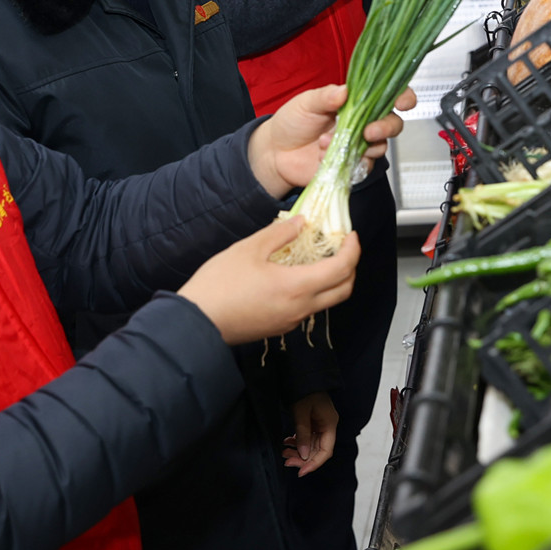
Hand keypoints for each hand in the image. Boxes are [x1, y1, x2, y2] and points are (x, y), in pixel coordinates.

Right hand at [180, 218, 358, 344]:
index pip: (342, 268)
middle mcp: (301, 308)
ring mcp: (291, 321)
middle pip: (344, 290)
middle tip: (343, 248)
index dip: (353, 250)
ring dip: (332, 280)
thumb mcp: (248, 249)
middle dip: (351, 267)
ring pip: (327, 301)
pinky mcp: (280, 327)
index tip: (351, 235)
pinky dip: (312, 291)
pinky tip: (295, 276)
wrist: (197, 323)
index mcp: (297, 287)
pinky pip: (307, 308)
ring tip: (318, 258)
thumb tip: (301, 222)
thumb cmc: (219, 285)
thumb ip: (279, 233)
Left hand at [248, 85, 416, 196]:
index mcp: (356, 103)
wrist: (276, 152)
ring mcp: (359, 147)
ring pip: (380, 147)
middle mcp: (363, 124)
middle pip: (392, 124)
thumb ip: (326, 96)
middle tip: (368, 131)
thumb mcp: (306, 102)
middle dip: (385, 127)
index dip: (402, 97)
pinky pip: (362, 167)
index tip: (402, 102)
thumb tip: (345, 91)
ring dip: (357, 147)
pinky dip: (345, 163)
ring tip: (326, 143)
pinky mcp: (352, 167)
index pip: (388, 96)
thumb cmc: (292, 122)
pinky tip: (324, 156)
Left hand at [285, 392, 338, 475]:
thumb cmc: (304, 391)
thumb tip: (303, 455)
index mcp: (329, 424)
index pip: (325, 451)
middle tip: (286, 461)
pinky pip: (307, 438)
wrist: (303, 376)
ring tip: (284, 452)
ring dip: (298, 451)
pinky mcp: (312, 422)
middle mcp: (327, 426)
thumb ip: (303, 434)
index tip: (300, 472)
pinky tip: (286, 443)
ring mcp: (320, 424)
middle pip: (317, 450)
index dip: (314, 464)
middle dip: (302, 458)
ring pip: (311, 446)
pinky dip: (297, 442)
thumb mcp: (301, 412)